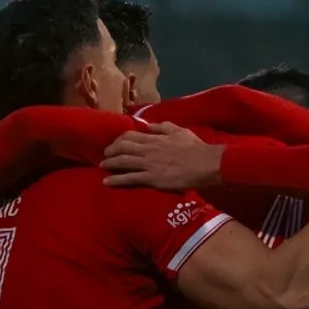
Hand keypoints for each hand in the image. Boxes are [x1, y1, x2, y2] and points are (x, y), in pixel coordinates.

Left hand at [102, 122, 222, 190]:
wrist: (206, 164)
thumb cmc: (196, 148)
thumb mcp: (180, 131)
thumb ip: (163, 127)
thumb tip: (148, 126)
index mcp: (155, 138)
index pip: (131, 136)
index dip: (119, 139)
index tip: (115, 143)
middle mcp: (148, 150)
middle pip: (123, 148)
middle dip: (111, 150)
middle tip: (105, 155)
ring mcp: (149, 164)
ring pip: (123, 162)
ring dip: (110, 163)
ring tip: (102, 166)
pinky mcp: (152, 179)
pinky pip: (130, 178)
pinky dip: (116, 179)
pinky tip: (107, 182)